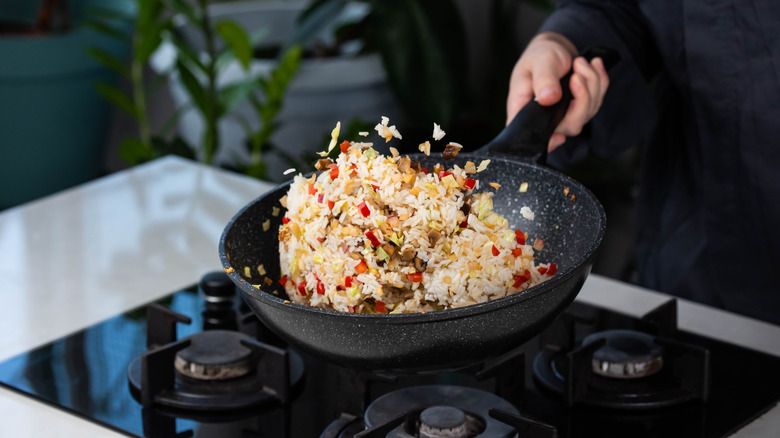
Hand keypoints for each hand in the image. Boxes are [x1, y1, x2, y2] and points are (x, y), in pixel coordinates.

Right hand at [506, 32, 609, 151]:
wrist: (553, 48)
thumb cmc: (539, 56)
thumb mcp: (538, 61)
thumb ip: (543, 79)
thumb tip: (548, 99)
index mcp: (524, 110)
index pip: (532, 136)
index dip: (548, 142)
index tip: (559, 136)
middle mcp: (545, 118)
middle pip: (570, 125)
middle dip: (582, 97)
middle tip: (577, 71)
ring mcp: (565, 116)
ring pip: (588, 112)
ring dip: (591, 83)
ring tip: (580, 62)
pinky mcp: (580, 109)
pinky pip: (598, 101)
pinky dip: (600, 81)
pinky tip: (593, 65)